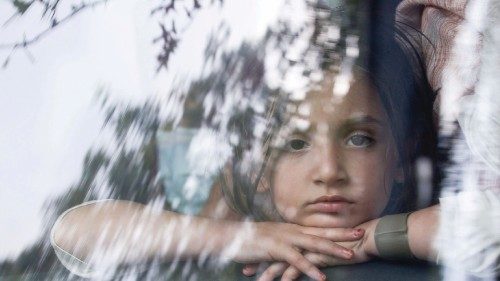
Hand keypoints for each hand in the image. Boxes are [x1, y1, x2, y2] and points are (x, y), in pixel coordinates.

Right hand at [222, 221, 364, 280]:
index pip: (319, 227)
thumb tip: (297, 251)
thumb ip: (286, 244)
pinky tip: (321, 276)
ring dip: (332, 249)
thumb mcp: (271, 241)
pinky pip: (296, 259)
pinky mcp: (274, 249)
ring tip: (350, 255)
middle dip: (342, 233)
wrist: (228, 236)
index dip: (337, 228)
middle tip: (362, 234)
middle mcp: (291, 230)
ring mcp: (283, 238)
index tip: (354, 227)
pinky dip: (309, 267)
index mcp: (291, 229)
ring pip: (313, 244)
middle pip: (321, 232)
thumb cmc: (249, 241)